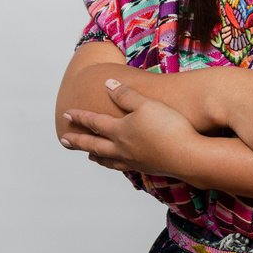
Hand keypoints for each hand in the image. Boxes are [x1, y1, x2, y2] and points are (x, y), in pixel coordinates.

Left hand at [61, 79, 197, 177]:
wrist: (188, 157)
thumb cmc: (169, 127)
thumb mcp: (146, 104)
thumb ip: (126, 95)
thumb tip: (108, 85)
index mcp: (120, 131)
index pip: (94, 123)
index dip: (80, 117)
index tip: (66, 115)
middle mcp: (122, 148)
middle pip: (94, 145)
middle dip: (79, 141)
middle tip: (65, 141)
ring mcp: (134, 160)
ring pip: (107, 159)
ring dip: (96, 156)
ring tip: (89, 156)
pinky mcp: (147, 167)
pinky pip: (122, 166)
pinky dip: (113, 164)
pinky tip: (119, 163)